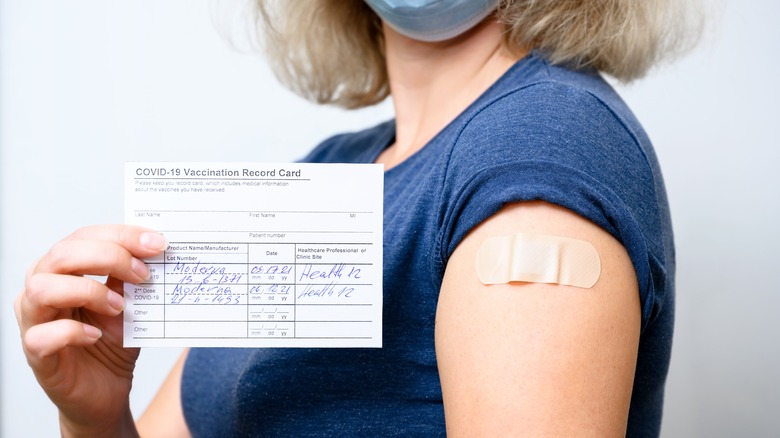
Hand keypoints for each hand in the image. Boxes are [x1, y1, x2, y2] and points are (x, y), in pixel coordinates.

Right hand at [14, 225, 167, 436]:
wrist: (107, 390)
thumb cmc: (112, 341)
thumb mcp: (129, 302)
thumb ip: (133, 276)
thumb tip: (154, 248)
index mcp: (63, 269)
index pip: (83, 236)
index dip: (121, 235)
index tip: (157, 244)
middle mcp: (41, 289)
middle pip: (62, 254)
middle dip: (109, 256)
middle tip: (143, 274)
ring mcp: (34, 321)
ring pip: (42, 288)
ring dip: (88, 291)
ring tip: (119, 307)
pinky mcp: (36, 354)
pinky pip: (42, 335)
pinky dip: (73, 332)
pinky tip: (96, 335)